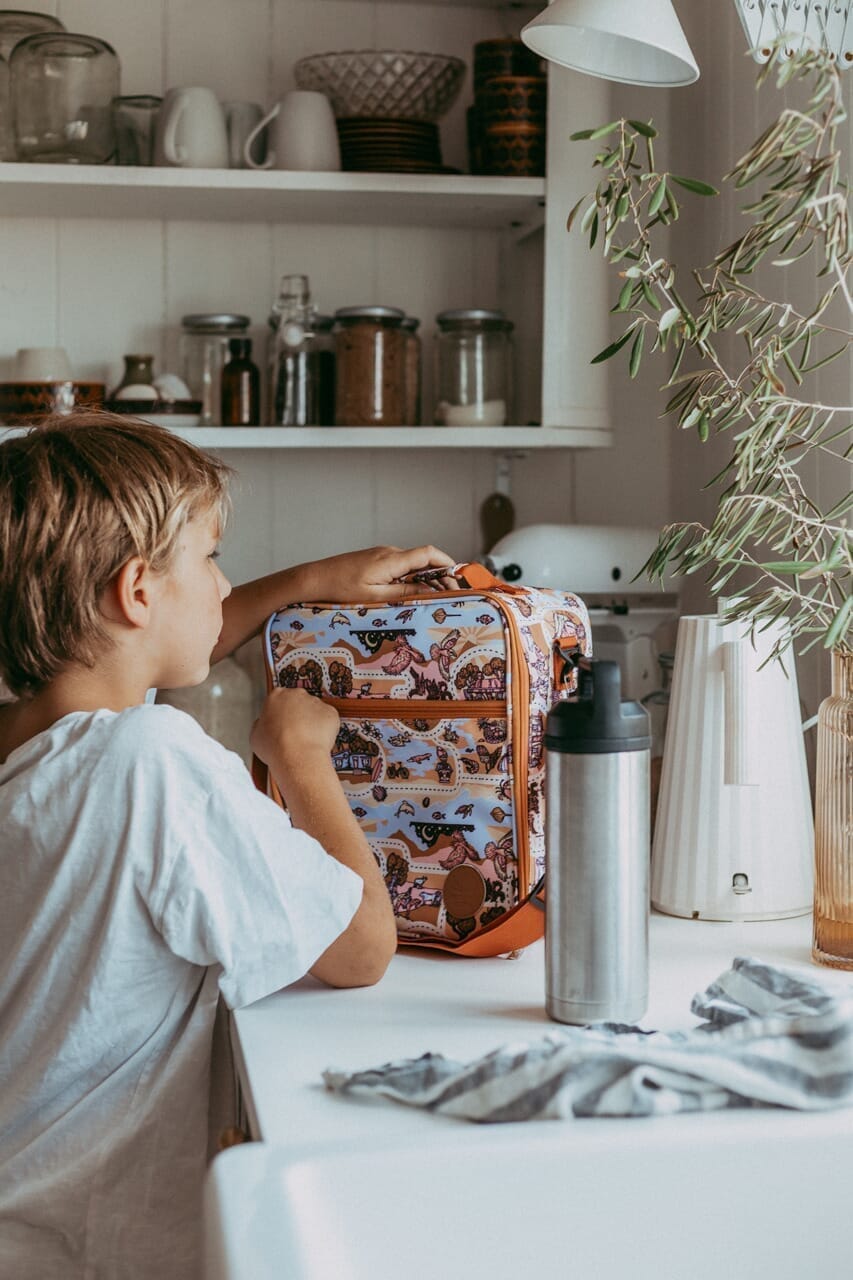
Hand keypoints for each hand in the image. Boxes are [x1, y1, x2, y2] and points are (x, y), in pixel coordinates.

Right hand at [250, 687, 339, 766]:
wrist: (297, 756)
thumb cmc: (276, 747)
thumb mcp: (255, 735)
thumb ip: (261, 724)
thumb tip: (264, 725)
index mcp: (276, 696)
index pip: (279, 700)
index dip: (280, 714)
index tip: (281, 724)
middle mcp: (296, 694)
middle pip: (298, 702)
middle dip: (297, 715)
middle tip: (293, 733)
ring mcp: (315, 702)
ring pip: (314, 711)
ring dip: (312, 722)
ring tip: (305, 740)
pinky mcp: (330, 712)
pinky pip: (328, 719)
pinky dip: (325, 729)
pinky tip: (316, 740)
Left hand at [302, 545, 456, 601]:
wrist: (314, 579)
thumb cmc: (340, 589)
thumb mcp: (375, 597)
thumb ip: (404, 593)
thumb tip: (430, 592)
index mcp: (391, 560)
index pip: (429, 553)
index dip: (448, 563)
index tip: (459, 578)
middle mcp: (390, 552)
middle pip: (425, 559)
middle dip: (441, 576)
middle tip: (450, 596)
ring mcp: (383, 555)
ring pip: (414, 563)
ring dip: (427, 578)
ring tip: (435, 597)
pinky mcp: (376, 560)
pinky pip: (402, 566)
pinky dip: (413, 577)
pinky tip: (414, 592)